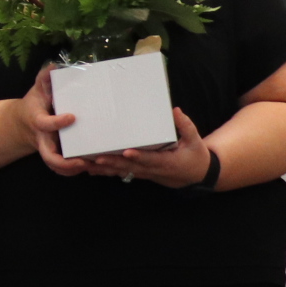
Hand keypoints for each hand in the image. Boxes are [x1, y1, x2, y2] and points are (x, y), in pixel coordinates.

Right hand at [18, 64, 89, 175]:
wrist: (24, 122)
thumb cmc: (36, 103)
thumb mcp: (38, 89)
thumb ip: (44, 78)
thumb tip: (53, 66)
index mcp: (38, 121)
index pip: (45, 124)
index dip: (57, 122)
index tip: (72, 117)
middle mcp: (42, 138)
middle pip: (48, 156)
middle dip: (64, 162)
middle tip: (81, 160)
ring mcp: (48, 148)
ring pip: (56, 166)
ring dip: (72, 169)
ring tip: (90, 165)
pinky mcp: (55, 154)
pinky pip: (62, 168)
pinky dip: (74, 170)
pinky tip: (90, 165)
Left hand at [75, 107, 212, 187]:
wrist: (197, 175)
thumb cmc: (196, 156)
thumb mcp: (195, 141)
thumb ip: (185, 126)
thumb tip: (175, 111)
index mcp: (168, 162)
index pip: (151, 159)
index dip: (139, 156)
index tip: (127, 152)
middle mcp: (154, 170)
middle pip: (132, 167)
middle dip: (114, 163)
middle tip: (98, 158)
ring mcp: (146, 173)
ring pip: (124, 172)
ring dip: (106, 169)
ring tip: (88, 164)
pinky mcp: (141, 174)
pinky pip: (123, 173)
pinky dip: (108, 172)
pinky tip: (92, 169)